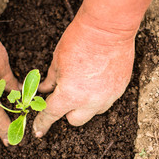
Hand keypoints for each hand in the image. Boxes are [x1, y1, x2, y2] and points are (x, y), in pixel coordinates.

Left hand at [33, 13, 135, 136]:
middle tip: (65, 95)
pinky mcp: (120, 90)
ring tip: (85, 84)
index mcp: (70, 95)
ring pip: (93, 112)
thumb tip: (45, 89)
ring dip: (85, 105)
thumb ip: (51, 80)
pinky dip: (99, 94)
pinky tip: (98, 78)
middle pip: (75, 120)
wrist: (108, 28)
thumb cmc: (80, 40)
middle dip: (67, 111)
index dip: (42, 123)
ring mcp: (108, 97)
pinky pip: (107, 100)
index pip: (52, 115)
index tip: (38, 130)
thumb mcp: (58, 60)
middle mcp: (90, 102)